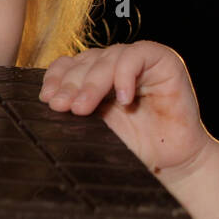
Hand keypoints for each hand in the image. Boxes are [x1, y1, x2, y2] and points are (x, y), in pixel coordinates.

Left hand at [39, 41, 211, 186]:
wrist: (171, 162)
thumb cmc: (134, 147)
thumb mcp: (96, 128)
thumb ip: (76, 110)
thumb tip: (48, 101)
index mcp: (95, 77)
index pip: (68, 64)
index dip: (56, 78)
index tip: (47, 99)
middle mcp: (115, 65)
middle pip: (86, 61)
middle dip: (71, 84)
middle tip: (61, 106)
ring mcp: (139, 61)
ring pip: (108, 57)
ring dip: (93, 83)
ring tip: (84, 107)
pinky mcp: (164, 62)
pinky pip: (137, 56)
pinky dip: (125, 75)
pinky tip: (123, 99)